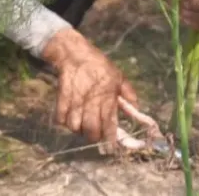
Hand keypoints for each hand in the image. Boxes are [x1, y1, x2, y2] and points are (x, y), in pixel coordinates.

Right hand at [41, 28, 137, 151]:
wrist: (75, 53)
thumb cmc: (99, 65)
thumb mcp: (118, 76)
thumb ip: (128, 93)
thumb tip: (137, 107)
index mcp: (107, 97)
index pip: (109, 125)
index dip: (110, 138)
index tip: (111, 145)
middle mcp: (91, 102)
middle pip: (91, 131)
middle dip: (94, 136)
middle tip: (96, 133)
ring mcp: (75, 101)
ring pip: (74, 127)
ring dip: (79, 129)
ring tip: (83, 124)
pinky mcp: (61, 99)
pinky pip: (60, 119)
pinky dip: (64, 122)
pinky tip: (70, 117)